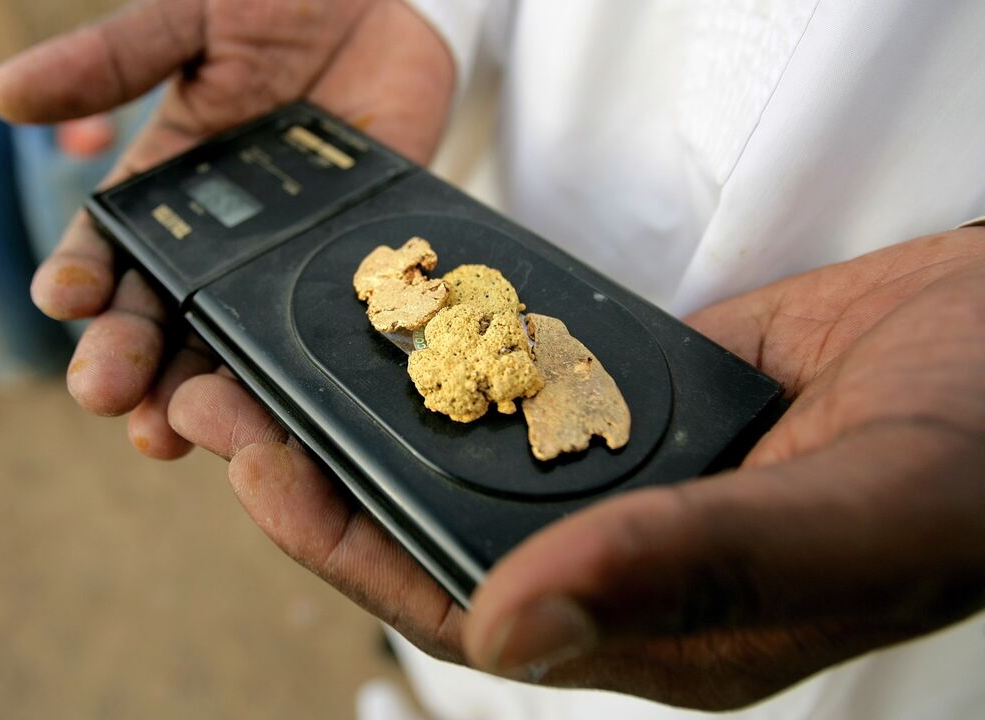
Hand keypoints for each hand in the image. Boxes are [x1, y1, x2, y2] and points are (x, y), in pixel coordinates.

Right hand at [0, 0, 454, 456]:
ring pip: (231, 345)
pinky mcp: (348, 273)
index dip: (83, 278)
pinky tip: (282, 416)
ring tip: (168, 432)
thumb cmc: (282, 3)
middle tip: (105, 395)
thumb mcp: (188, 20)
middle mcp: (216, 243)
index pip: (109, 250)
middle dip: (128, 358)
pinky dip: (297, 383)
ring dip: (198, 392)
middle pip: (160, 318)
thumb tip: (3, 95)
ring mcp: (283, 264)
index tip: (63, 301)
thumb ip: (110, 59)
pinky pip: (319, 337)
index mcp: (165, 189)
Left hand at [166, 228, 984, 709]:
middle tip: (225, 401)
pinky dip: (449, 357)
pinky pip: (516, 385)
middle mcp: (622, 561)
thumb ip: (685, 569)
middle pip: (435, 524)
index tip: (260, 471)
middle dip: (322, 472)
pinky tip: (388, 323)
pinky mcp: (634, 402)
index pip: (462, 606)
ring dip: (367, 411)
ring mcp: (623, 477)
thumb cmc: (977, 456)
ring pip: (464, 454)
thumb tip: (512, 630)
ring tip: (273, 358)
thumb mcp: (845, 515)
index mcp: (658, 630)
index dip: (348, 546)